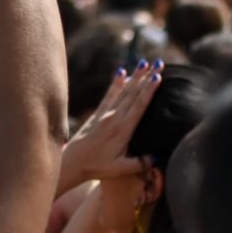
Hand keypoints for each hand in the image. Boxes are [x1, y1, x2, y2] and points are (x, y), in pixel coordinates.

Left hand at [56, 59, 162, 195]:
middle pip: (134, 94)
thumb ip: (139, 163)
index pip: (139, 106)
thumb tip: (156, 157)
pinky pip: (109, 95)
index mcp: (123, 129)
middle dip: (147, 77)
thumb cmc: (97, 167)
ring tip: (144, 63)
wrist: (72, 161)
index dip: (149, 90)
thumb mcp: (120, 169)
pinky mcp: (97, 113)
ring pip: (123, 91)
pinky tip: (121, 72)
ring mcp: (105, 113)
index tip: (157, 77)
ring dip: (135, 76)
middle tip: (159, 64)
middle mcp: (114, 117)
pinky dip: (116, 83)